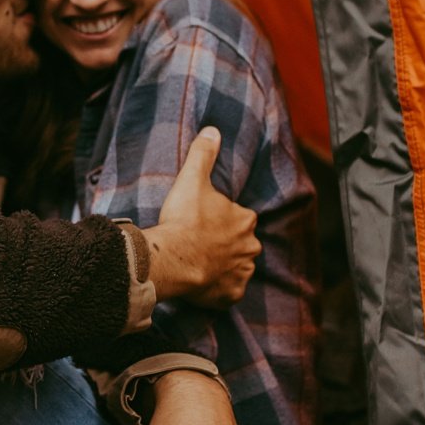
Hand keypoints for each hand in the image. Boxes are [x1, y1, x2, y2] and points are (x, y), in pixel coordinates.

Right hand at [144, 127, 258, 306]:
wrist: (174, 259)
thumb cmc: (184, 220)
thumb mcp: (191, 180)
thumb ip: (203, 154)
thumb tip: (213, 130)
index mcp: (245, 220)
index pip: (239, 217)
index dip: (221, 218)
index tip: (203, 221)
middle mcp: (250, 247)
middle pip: (241, 243)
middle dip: (225, 244)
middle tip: (199, 242)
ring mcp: (241, 273)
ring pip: (236, 267)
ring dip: (223, 266)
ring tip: (199, 263)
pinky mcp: (230, 294)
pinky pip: (228, 291)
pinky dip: (218, 289)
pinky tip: (202, 283)